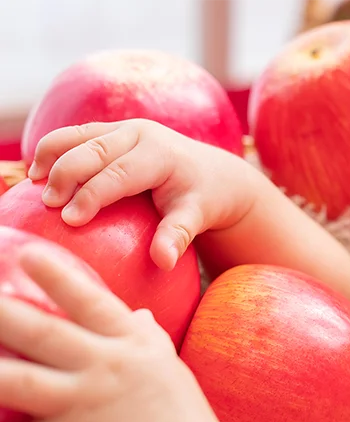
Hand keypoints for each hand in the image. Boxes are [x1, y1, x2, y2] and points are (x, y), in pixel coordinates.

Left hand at [0, 245, 222, 421]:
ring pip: (20, 382)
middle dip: (1, 312)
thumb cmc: (182, 415)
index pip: (90, 301)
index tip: (26, 253)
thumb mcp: (167, 365)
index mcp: (130, 342)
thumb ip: (146, 335)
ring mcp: (87, 403)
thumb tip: (138, 312)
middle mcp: (106, 366)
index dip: (57, 276)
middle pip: (42, 332)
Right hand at [26, 119, 256, 271]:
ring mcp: (124, 128)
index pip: (119, 174)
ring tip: (33, 185)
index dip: (91, 195)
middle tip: (47, 205)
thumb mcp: (197, 217)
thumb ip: (178, 236)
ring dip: (51, 156)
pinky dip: (54, 151)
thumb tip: (163, 262)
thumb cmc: (204, 200)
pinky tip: (39, 175)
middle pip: (92, 150)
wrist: (214, 173)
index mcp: (159, 154)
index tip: (69, 220)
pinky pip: (76, 136)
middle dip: (65, 174)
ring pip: (77, 135)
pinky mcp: (112, 131)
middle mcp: (140, 133)